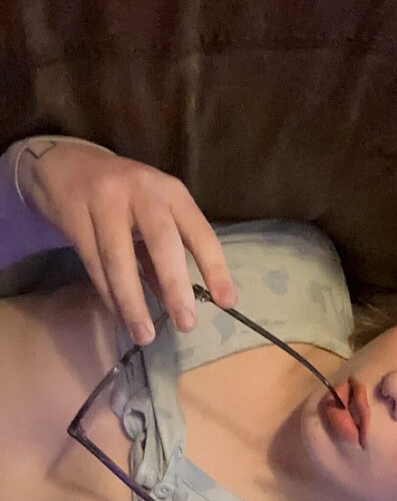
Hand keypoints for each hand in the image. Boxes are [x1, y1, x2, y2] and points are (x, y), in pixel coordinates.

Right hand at [18, 137, 237, 343]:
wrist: (66, 164)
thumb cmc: (123, 196)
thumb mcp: (153, 213)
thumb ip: (166, 253)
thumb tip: (178, 301)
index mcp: (171, 192)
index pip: (199, 232)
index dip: (214, 267)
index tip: (226, 301)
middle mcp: (142, 191)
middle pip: (162, 243)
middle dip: (176, 288)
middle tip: (186, 324)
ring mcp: (105, 201)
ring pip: (120, 260)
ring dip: (134, 302)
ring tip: (144, 335)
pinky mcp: (74, 215)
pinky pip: (94, 263)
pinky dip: (108, 294)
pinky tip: (119, 315)